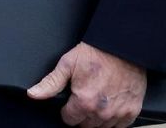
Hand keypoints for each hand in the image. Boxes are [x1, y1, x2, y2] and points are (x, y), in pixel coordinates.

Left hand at [27, 41, 145, 127]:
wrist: (122, 46)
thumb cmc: (95, 54)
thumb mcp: (67, 65)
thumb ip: (50, 83)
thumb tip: (33, 94)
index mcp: (84, 102)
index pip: (69, 120)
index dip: (67, 110)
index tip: (71, 100)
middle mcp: (102, 112)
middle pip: (85, 125)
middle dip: (82, 114)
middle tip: (85, 97)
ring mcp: (119, 113)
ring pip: (102, 127)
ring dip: (97, 118)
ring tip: (97, 100)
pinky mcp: (132, 110)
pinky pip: (120, 125)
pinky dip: (115, 119)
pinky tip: (111, 106)